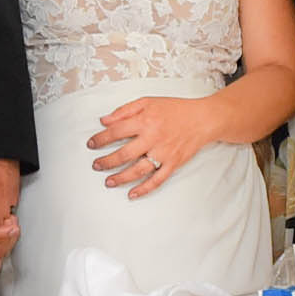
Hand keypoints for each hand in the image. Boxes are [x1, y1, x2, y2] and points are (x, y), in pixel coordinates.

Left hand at [87, 96, 217, 198]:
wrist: (203, 119)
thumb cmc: (175, 109)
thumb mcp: (148, 101)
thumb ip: (125, 110)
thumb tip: (105, 120)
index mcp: (145, 121)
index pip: (116, 131)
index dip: (100, 139)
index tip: (91, 144)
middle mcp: (153, 138)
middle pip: (124, 154)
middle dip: (106, 161)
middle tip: (96, 165)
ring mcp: (163, 153)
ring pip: (138, 170)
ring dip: (121, 178)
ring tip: (108, 182)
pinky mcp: (173, 164)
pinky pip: (157, 180)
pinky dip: (144, 189)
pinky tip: (132, 194)